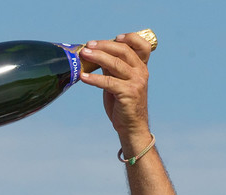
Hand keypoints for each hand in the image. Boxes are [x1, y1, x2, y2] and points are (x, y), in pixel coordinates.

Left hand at [78, 32, 154, 151]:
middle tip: (88, 46)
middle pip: (123, 50)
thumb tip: (97, 53)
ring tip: (84, 55)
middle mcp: (141, 72)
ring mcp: (136, 82)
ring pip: (115, 64)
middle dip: (104, 45)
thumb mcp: (119, 81)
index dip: (130, 38)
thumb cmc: (123, 104)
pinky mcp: (128, 93)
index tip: (115, 37)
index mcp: (141, 67)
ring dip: (97, 57)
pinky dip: (94, 79)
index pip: (142, 45)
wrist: (131, 127)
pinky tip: (83, 77)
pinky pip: (108, 82)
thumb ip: (113, 67)